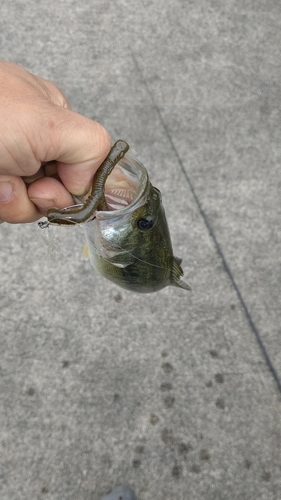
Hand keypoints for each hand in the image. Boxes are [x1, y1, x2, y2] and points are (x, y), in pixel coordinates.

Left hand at [0, 60, 110, 222]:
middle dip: (34, 197)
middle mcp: (30, 141)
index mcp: (52, 120)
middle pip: (53, 192)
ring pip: (24, 205)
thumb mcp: (49, 122)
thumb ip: (90, 147)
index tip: (48, 187)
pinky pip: (6, 206)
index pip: (82, 169)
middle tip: (15, 178)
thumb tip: (89, 184)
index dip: (70, 188)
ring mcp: (5, 162)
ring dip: (9, 201)